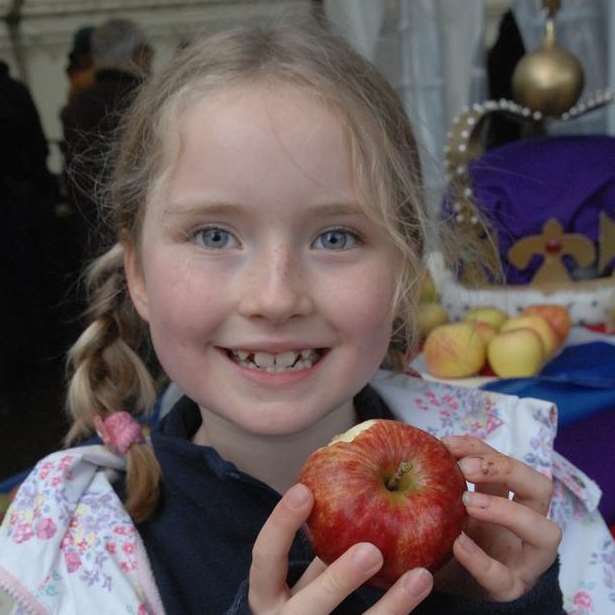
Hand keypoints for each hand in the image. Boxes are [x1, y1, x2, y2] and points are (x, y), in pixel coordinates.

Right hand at [248, 483, 432, 613]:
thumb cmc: (307, 603)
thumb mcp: (303, 580)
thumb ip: (319, 549)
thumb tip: (343, 490)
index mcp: (266, 596)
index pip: (265, 557)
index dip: (281, 524)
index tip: (304, 490)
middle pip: (308, 606)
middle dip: (339, 580)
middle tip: (371, 552)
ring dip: (390, 606)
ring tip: (420, 577)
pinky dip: (401, 612)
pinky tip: (423, 585)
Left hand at [438, 436, 561, 601]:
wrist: (433, 580)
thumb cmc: (441, 530)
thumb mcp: (442, 499)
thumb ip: (438, 477)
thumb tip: (419, 445)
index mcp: (508, 496)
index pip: (506, 461)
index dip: (480, 449)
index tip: (447, 445)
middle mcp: (526, 523)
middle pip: (540, 486)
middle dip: (506, 470)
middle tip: (466, 467)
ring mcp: (524, 559)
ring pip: (546, 532)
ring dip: (508, 512)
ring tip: (467, 502)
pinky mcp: (509, 590)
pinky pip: (503, 577)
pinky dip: (480, 560)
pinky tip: (457, 544)